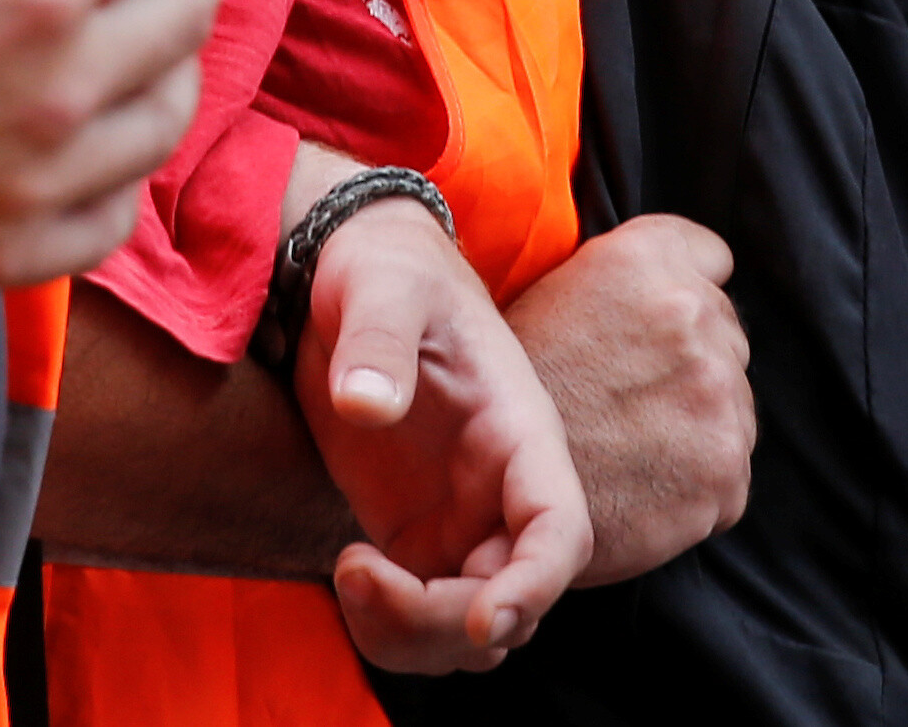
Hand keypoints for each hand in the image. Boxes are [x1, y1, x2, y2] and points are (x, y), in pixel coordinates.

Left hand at [297, 191, 592, 671]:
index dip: (534, 585)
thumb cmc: (383, 270)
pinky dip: (387, 628)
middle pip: (512, 601)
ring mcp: (461, 520)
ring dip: (414, 636)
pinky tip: (347, 570)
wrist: (353, 278)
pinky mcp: (416, 537)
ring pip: (467, 629)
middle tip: (358, 572)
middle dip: (442, 622)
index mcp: (519, 431)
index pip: (560, 527)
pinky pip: (419, 618)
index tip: (478, 620)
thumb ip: (379, 340)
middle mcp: (502, 489)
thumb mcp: (382, 285)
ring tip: (348, 570)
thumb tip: (365, 406)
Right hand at [507, 216, 755, 585]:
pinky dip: (698, 490)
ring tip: (634, 449)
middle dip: (693, 365)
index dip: (684, 290)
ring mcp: (716, 394)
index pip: (711, 256)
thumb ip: (624, 280)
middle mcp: (691, 314)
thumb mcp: (551, 296)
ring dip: (700, 428)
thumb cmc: (509, 400)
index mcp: (645, 260)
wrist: (490, 492)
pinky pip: (730, 479)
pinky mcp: (724, 469)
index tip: (661, 323)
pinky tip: (645, 490)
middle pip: (726, 337)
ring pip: (734, 409)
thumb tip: (676, 284)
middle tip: (633, 398)